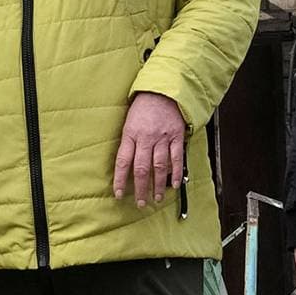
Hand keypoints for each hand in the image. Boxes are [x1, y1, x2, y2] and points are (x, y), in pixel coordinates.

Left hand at [113, 91, 185, 206]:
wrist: (163, 91)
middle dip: (141, 189)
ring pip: (159, 166)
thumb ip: (128, 142)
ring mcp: (163, 138)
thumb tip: (127, 164)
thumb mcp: (128, 122)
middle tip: (141, 203)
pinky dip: (175, 173)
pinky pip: (176, 158)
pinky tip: (174, 184)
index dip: (120, 180)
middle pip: (142, 169)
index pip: (123, 162)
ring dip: (158, 185)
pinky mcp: (177, 136)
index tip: (119, 195)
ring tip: (157, 198)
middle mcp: (146, 138)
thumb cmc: (143, 106)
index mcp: (130, 134)